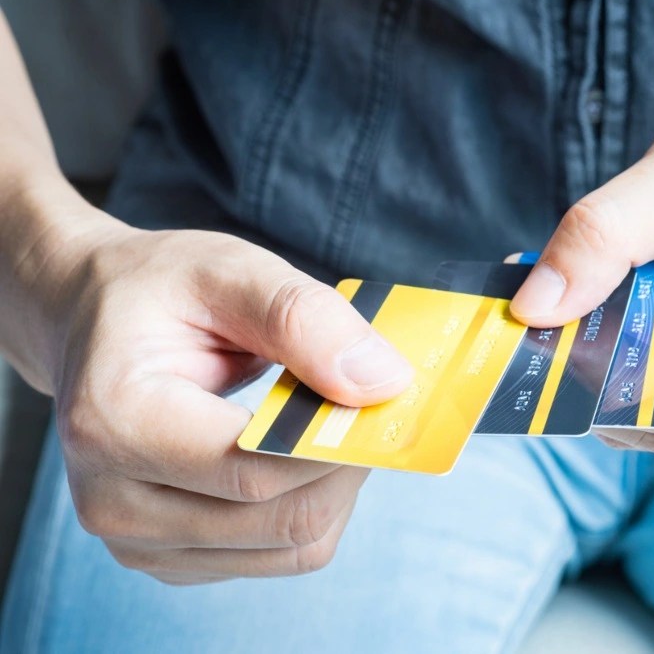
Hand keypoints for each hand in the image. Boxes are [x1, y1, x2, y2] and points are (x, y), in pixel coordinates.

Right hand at [49, 226, 411, 583]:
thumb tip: (383, 382)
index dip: (340, 441)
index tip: (388, 396)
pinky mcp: (169, 556)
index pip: (258, 469)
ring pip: (292, 547)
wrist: (91, 319)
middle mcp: (112, 498)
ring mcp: (136, 539)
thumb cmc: (159, 292)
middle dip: (349, 463)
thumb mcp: (230, 271)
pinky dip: (310, 505)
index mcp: (116, 420)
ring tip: (328, 421)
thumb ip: (304, 320)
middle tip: (371, 403)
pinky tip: (298, 454)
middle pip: (283, 517)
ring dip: (336, 486)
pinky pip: (278, 555)